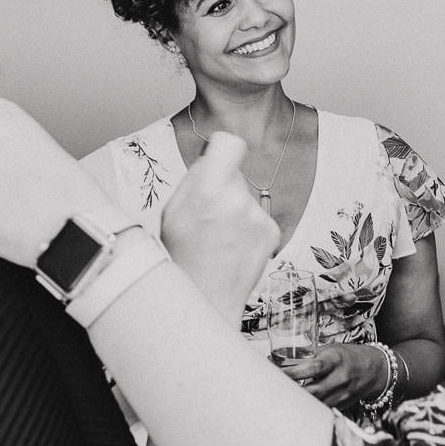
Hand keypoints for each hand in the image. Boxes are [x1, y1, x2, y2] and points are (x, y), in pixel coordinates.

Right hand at [160, 133, 278, 322]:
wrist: (206, 301)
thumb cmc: (182, 258)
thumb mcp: (171, 213)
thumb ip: (194, 179)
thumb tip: (212, 155)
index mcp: (207, 191)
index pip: (229, 144)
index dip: (222, 150)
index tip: (217, 160)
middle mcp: (237, 200)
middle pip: (235, 174)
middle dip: (223, 187)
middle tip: (207, 218)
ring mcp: (258, 217)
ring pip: (246, 197)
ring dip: (235, 210)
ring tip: (218, 240)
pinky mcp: (272, 232)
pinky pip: (258, 216)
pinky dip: (247, 229)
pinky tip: (233, 249)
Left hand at [280, 343, 387, 410]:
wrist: (377, 370)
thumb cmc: (350, 356)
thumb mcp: (332, 349)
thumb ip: (310, 356)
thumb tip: (281, 359)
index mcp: (336, 360)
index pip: (313, 367)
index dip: (293, 372)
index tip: (275, 372)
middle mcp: (340, 378)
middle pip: (313, 390)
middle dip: (291, 391)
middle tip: (272, 389)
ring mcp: (343, 395)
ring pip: (316, 404)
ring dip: (298, 402)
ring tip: (280, 400)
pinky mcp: (342, 406)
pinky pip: (322, 409)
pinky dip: (309, 409)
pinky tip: (296, 408)